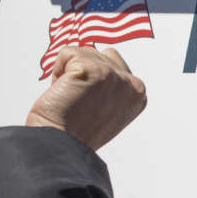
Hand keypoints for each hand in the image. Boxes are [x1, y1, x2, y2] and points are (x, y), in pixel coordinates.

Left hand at [26, 46, 146, 149]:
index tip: (87, 102)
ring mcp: (112, 75)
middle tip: (77, 99)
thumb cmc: (78, 132)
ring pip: (82, 52)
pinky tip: (63, 92)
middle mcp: (131, 83)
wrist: (61, 145)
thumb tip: (103, 57)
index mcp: (138, 93)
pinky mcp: (90, 69)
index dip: (92, 79)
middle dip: (82, 71)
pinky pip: (66, 53)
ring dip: (68, 72)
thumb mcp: (109, 108)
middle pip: (98, 54)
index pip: (113, 62)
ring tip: (70, 97)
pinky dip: (57, 72)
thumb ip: (113, 85)